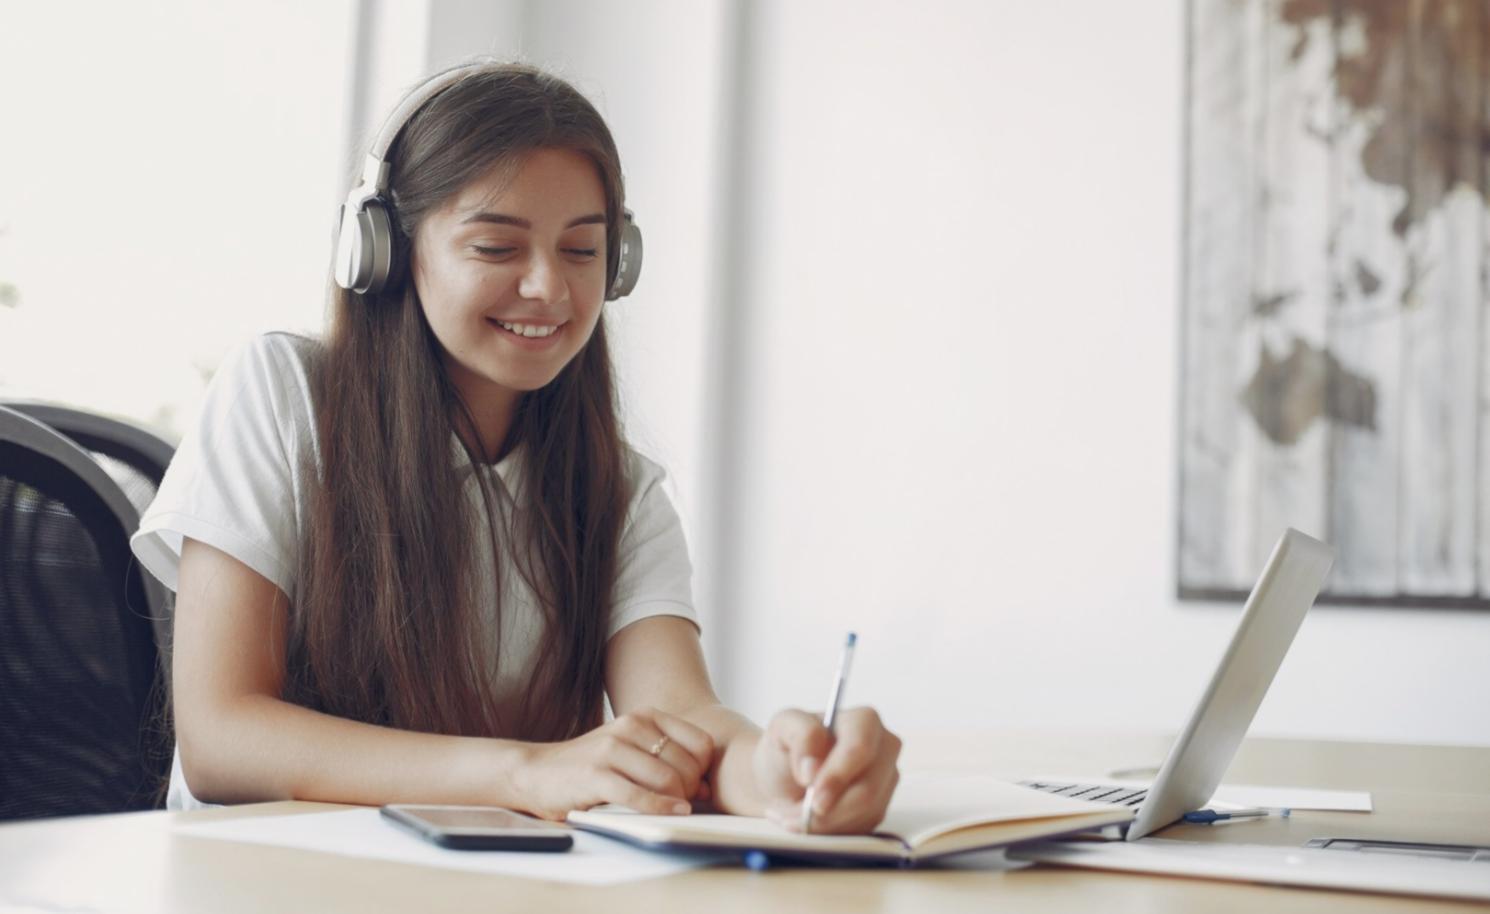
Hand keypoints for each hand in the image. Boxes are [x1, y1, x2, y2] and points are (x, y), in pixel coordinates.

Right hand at [514, 708, 714, 820]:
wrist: (539, 772)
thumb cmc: (592, 766)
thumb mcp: (632, 751)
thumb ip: (668, 761)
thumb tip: (705, 787)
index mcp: (645, 716)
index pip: (701, 743)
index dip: (704, 770)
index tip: (696, 786)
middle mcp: (630, 726)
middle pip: (686, 765)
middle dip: (691, 790)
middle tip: (683, 803)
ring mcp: (612, 748)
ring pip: (667, 779)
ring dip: (677, 801)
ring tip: (673, 810)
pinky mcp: (596, 775)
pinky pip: (640, 795)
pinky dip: (660, 809)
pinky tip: (671, 814)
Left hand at [753, 707, 900, 833]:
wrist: (783, 778)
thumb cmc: (786, 748)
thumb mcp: (782, 728)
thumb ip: (800, 736)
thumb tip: (812, 768)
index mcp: (864, 721)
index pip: (860, 749)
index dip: (838, 776)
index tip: (813, 797)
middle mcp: (883, 749)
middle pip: (867, 790)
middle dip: (829, 810)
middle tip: (796, 815)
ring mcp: (885, 781)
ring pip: (863, 814)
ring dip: (824, 823)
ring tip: (793, 814)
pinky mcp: (879, 809)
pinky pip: (860, 830)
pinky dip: (829, 831)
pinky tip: (809, 820)